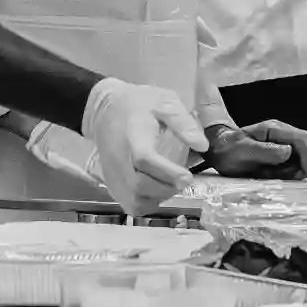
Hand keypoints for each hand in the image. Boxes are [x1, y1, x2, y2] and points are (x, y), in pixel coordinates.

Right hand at [82, 76, 209, 210]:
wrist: (104, 110)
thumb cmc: (138, 104)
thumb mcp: (164, 102)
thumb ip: (183, 122)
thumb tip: (203, 146)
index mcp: (133, 136)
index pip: (144, 159)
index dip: (167, 172)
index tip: (188, 176)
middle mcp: (119, 159)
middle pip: (139, 185)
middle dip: (168, 188)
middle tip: (185, 180)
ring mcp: (114, 174)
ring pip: (135, 200)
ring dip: (159, 197)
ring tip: (172, 184)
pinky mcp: (112, 184)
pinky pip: (130, 205)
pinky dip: (147, 204)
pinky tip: (158, 191)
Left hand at [205, 119, 306, 179]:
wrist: (219, 150)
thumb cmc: (228, 150)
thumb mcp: (243, 151)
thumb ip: (265, 151)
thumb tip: (288, 152)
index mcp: (275, 129)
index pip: (303, 139)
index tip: (306, 173)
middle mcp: (283, 133)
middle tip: (298, 176)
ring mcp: (285, 142)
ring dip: (302, 167)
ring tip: (284, 176)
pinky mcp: (284, 152)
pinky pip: (300, 161)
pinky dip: (296, 170)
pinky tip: (280, 175)